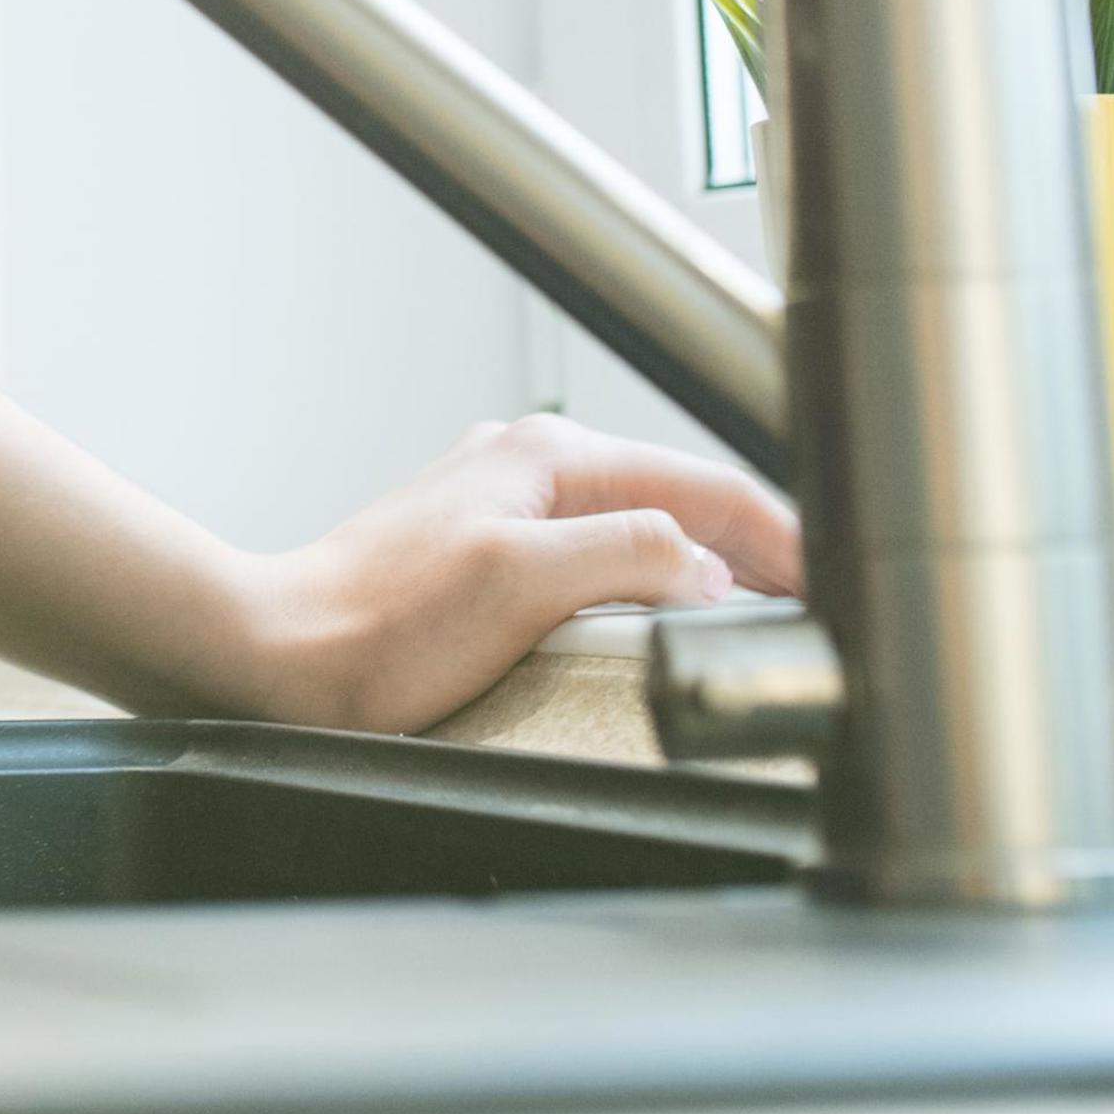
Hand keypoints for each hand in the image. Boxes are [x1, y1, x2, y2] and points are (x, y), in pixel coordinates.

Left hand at [235, 413, 804, 734]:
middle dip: (757, 545)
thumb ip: (628, 553)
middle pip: (679, 499)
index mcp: (548, 457)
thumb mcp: (522, 581)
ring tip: (770, 610)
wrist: (279, 655)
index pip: (702, 484)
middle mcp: (530, 468)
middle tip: (823, 603)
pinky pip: (601, 558)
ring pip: (643, 526)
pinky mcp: (490, 556)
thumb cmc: (378, 627)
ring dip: (710, 563)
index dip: (779, 535)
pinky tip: (671, 617)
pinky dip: (655, 581)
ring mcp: (507, 510)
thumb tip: (709, 564)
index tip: (835, 580)